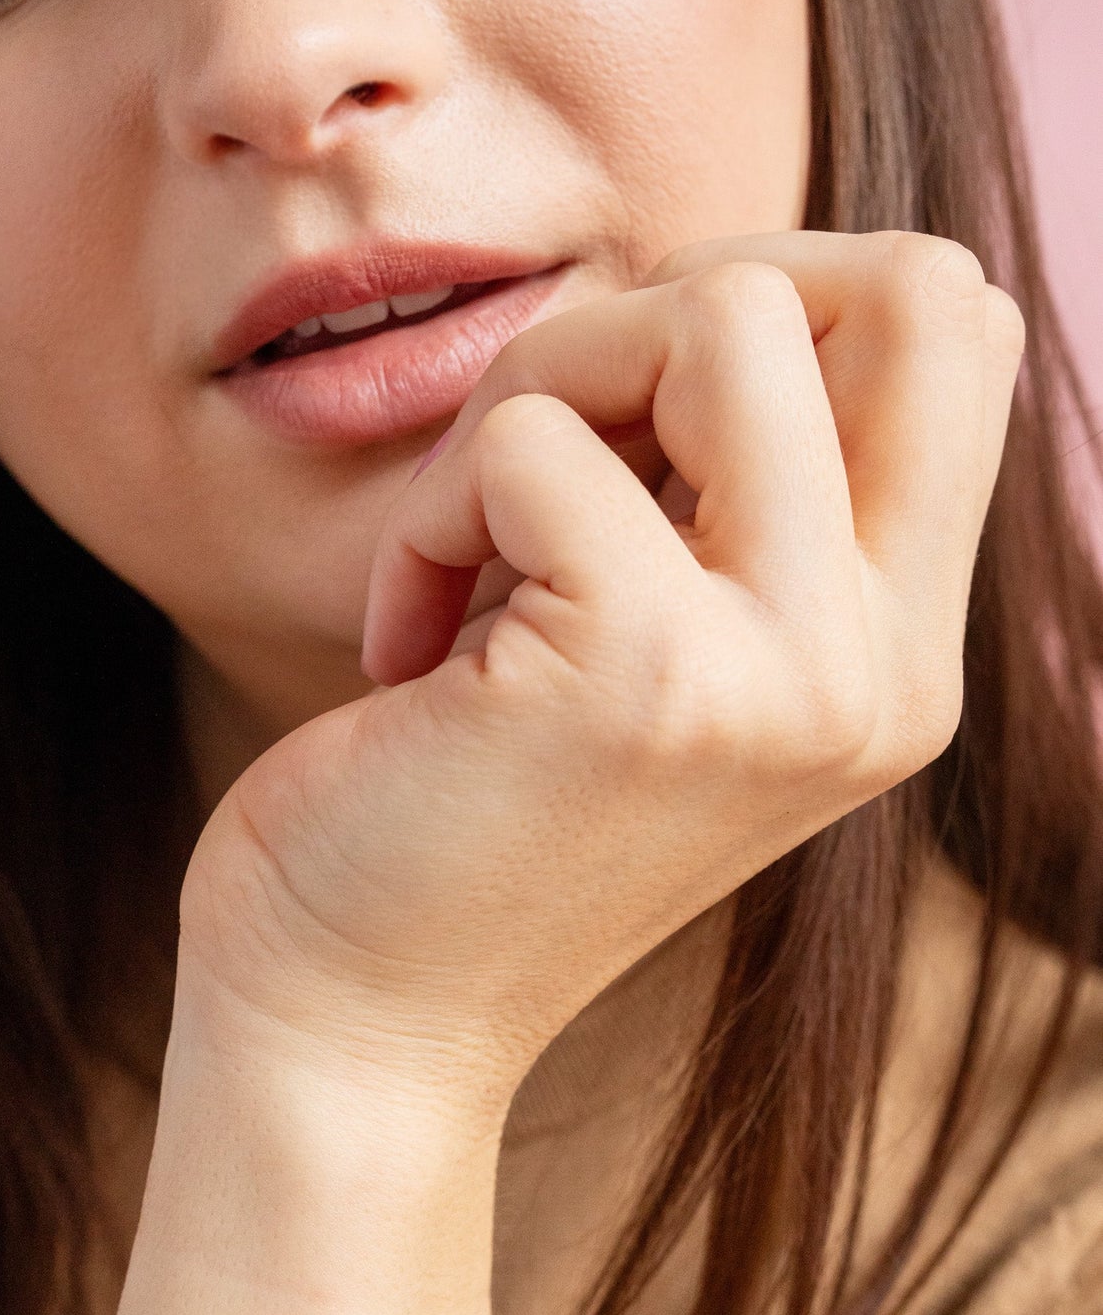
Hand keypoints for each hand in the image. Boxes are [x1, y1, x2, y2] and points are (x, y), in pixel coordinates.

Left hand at [178, 230, 1023, 1132]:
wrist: (357, 1028)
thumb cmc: (465, 820)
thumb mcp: (651, 655)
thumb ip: (732, 504)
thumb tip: (722, 295)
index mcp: (897, 662)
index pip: (958, 334)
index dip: (782, 302)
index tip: (627, 431)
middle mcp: (879, 674)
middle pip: (910, 286)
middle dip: (685, 305)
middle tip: (551, 443)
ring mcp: (781, 677)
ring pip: (724, 314)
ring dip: (538, 389)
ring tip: (466, 544)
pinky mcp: (644, 675)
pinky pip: (533, 436)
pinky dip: (434, 511)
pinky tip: (409, 641)